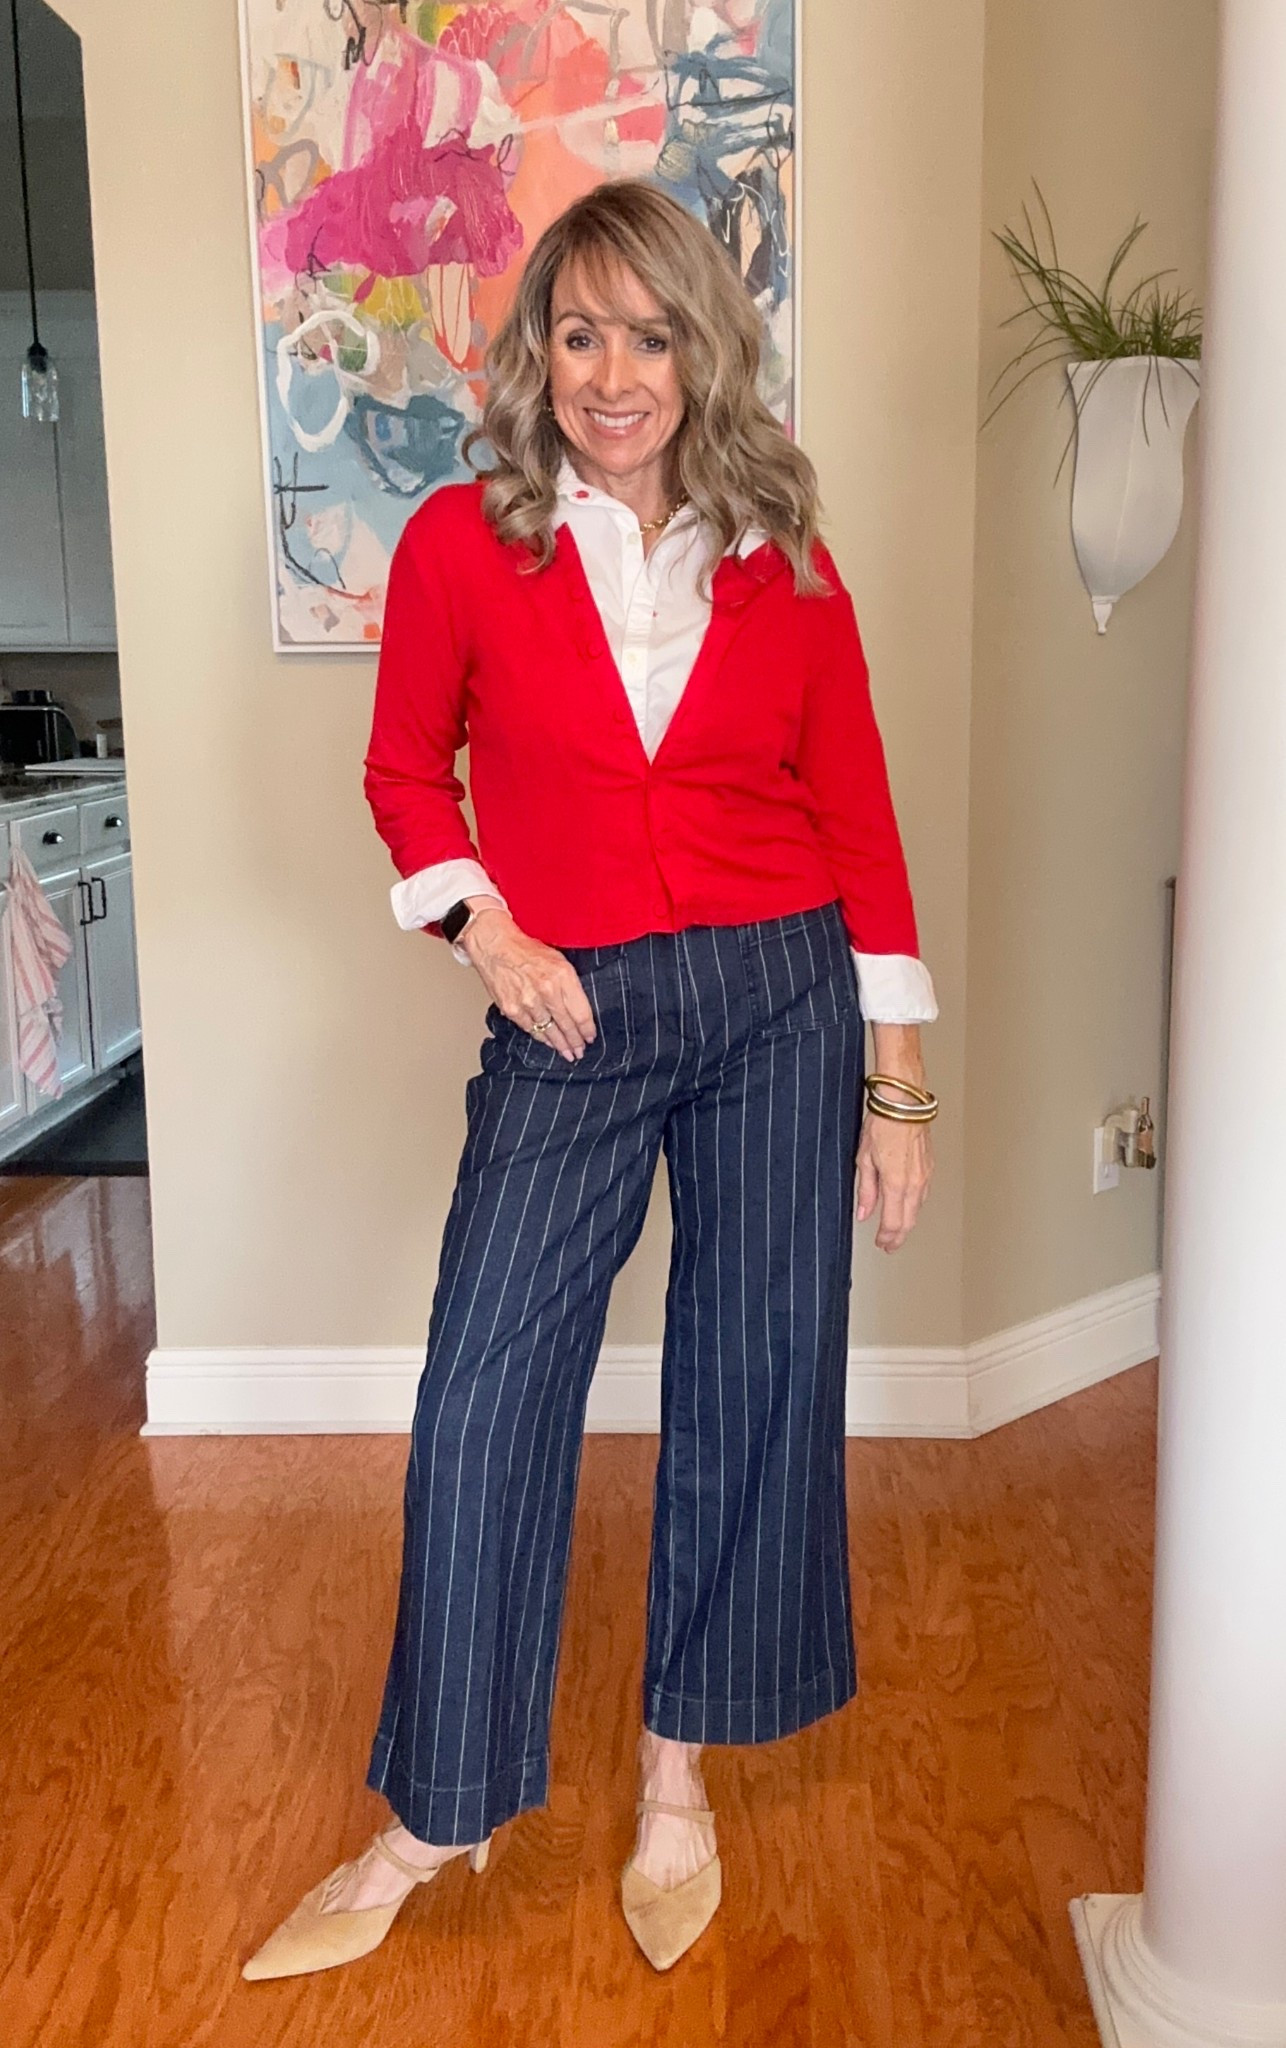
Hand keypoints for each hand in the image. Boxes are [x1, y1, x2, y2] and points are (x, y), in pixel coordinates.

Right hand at [458, 902, 595, 1062]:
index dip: (587, 1029)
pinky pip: (531, 1029)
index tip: (590, 1037)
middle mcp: (547, 990)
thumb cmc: (526, 950)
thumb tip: (580, 1010)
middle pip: (567, 1025)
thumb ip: (570, 985)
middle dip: (575, 1042)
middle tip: (580, 1051)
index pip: (581, 1012)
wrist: (495, 946)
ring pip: (549, 1031)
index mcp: (562, 976)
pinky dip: (541, 1038)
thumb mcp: (558, 960)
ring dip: (560, 1045)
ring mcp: (528, 1002)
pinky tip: (548, 1042)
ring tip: (567, 1053)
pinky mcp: (512, 1009)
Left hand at [855, 1108, 933, 1250]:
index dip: (886, 1237)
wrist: (905, 1104)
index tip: (881, 1244)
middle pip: (908, 1220)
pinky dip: (914, 1205)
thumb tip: (864, 1212)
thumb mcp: (864, 1158)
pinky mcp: (930, 1166)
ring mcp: (925, 1175)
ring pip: (917, 1208)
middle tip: (890, 1244)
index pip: (893, 1222)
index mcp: (896, 1183)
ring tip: (898, 1229)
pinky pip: (923, 1194)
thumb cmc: (883, 1124)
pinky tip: (908, 1205)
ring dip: (907, 1222)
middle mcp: (914, 1183)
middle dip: (898, 1236)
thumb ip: (866, 1190)